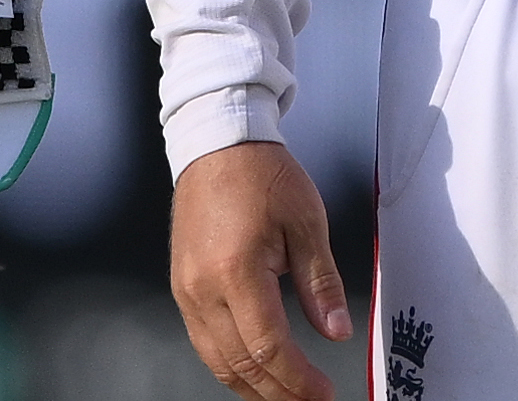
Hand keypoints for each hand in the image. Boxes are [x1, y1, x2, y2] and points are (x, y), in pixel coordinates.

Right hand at [168, 142, 351, 400]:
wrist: (217, 143)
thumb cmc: (260, 172)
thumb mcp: (306, 220)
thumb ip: (321, 282)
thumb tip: (335, 330)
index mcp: (236, 270)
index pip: (268, 347)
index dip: (298, 379)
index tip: (323, 392)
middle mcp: (203, 288)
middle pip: (240, 365)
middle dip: (279, 393)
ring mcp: (187, 290)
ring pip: (218, 362)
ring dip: (253, 388)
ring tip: (286, 396)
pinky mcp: (182, 287)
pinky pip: (205, 343)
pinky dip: (230, 366)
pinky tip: (253, 372)